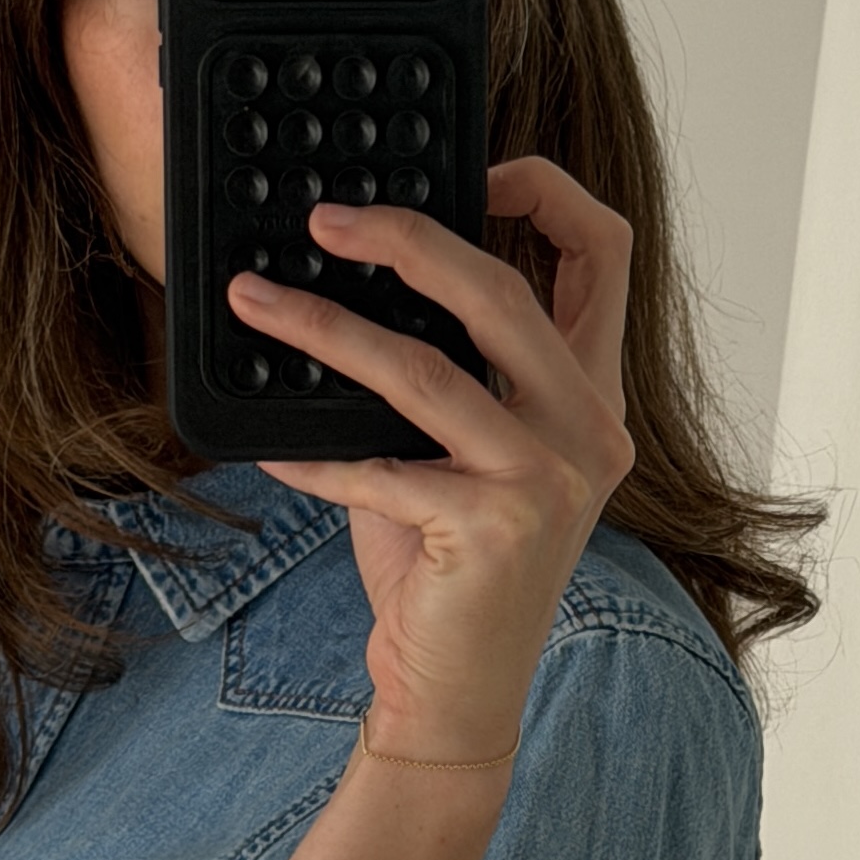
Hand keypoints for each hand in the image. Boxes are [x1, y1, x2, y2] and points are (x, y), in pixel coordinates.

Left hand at [231, 158, 634, 758]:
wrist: (458, 691)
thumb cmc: (449, 566)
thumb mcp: (457, 451)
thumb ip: (444, 370)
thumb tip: (355, 278)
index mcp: (592, 394)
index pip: (604, 254)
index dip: (543, 190)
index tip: (470, 168)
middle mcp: (589, 429)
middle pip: (502, 289)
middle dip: (405, 237)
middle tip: (322, 221)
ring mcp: (549, 479)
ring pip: (426, 370)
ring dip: (325, 329)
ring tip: (255, 301)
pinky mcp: (496, 528)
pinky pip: (380, 466)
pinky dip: (314, 454)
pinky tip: (269, 446)